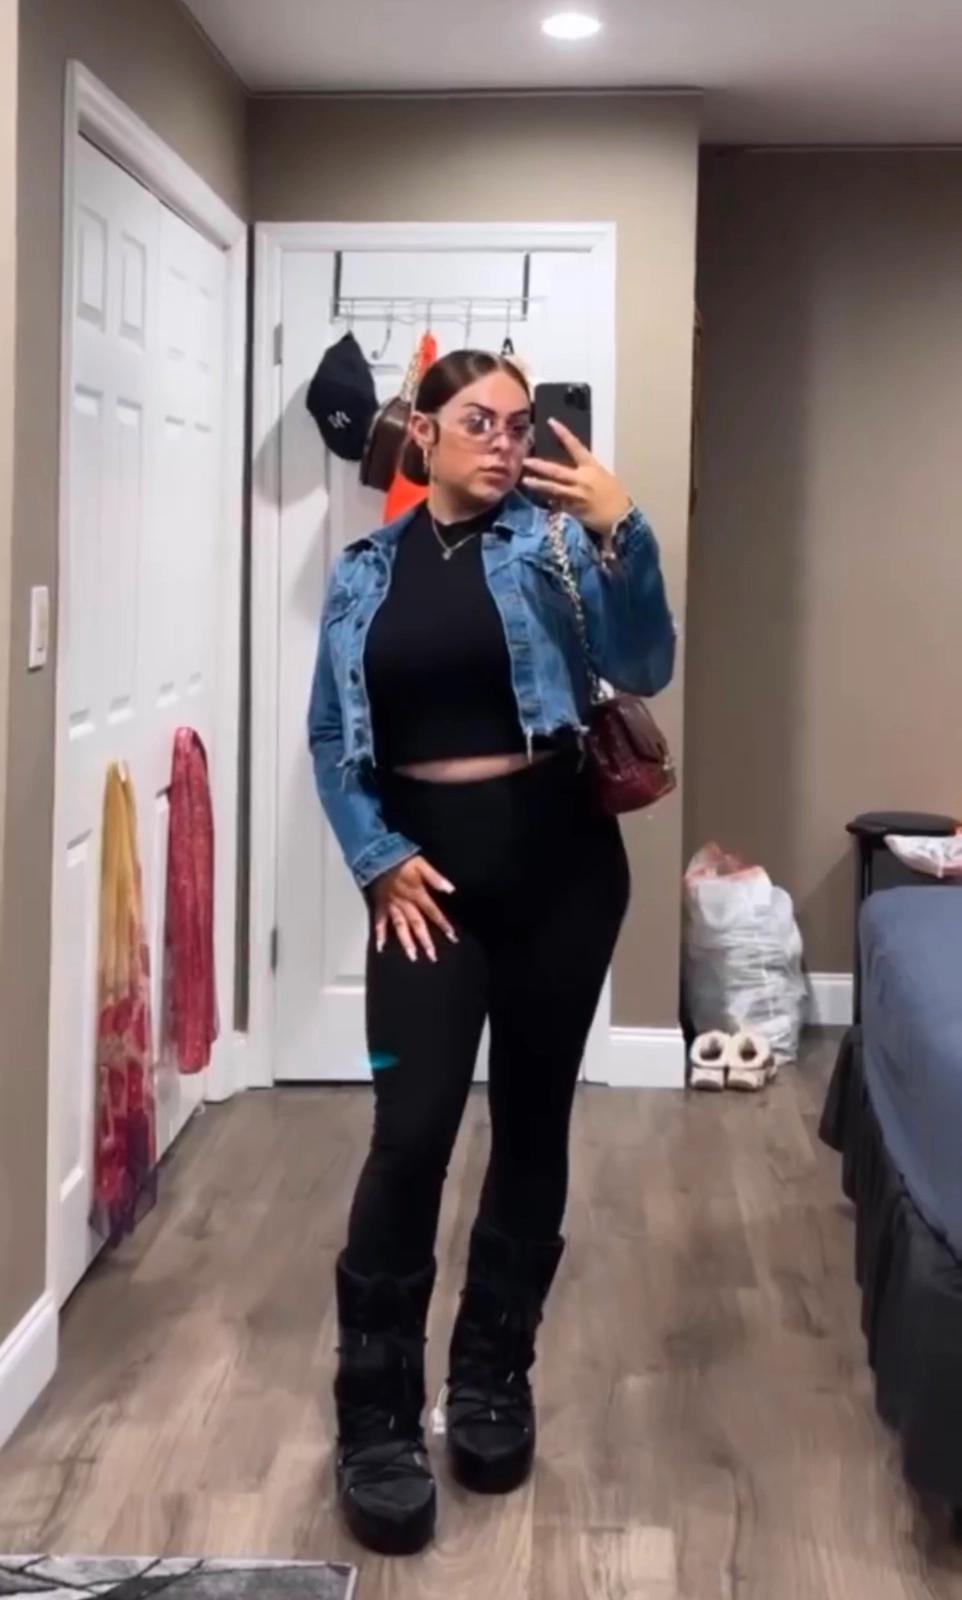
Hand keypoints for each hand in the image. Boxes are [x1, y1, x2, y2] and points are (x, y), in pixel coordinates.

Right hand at [371, 856, 457, 961]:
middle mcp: (405, 903)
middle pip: (417, 924)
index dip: (443, 924)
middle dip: (425, 940)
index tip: (452, 937)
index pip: (433, 912)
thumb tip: (451, 889)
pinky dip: (379, 934)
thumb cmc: (399, 858)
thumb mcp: (421, 864)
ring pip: (400, 927)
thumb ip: (435, 878)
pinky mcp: (380, 904)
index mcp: (417, 893)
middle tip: (432, 956)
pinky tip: (381, 947)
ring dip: (406, 942)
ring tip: (413, 956)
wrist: (375, 855)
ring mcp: (391, 905)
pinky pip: (379, 922)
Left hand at [522, 419, 631, 540]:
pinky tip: (542, 501)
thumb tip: (572, 470)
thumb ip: (586, 472)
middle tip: (525, 461)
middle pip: (556, 471)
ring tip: (525, 481)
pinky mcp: (573, 510)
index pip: (576, 446)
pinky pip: (558, 505)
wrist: (620, 518)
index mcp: (592, 467)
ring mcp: (576, 495)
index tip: (551, 422)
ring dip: (538, 484)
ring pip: (552, 489)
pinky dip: (550, 502)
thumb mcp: (603, 477)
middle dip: (539, 466)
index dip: (563, 434)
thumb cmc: (615, 495)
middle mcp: (582, 479)